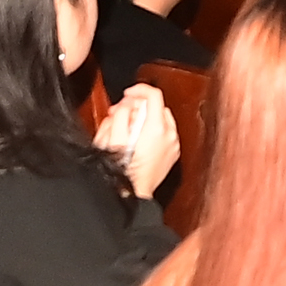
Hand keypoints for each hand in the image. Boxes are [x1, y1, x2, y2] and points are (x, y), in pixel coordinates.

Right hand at [100, 82, 179, 197]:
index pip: (154, 95)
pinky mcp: (172, 154)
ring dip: (146, 119)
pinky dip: (153, 131)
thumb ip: (120, 115)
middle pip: (158, 106)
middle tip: (121, 113)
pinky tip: (138, 141)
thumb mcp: (112, 138)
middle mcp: (169, 135)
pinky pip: (165, 134)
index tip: (127, 94)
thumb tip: (126, 105)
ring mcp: (173, 145)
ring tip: (128, 128)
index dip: (138, 90)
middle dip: (139, 106)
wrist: (133, 195)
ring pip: (162, 120)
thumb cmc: (121, 170)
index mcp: (156, 128)